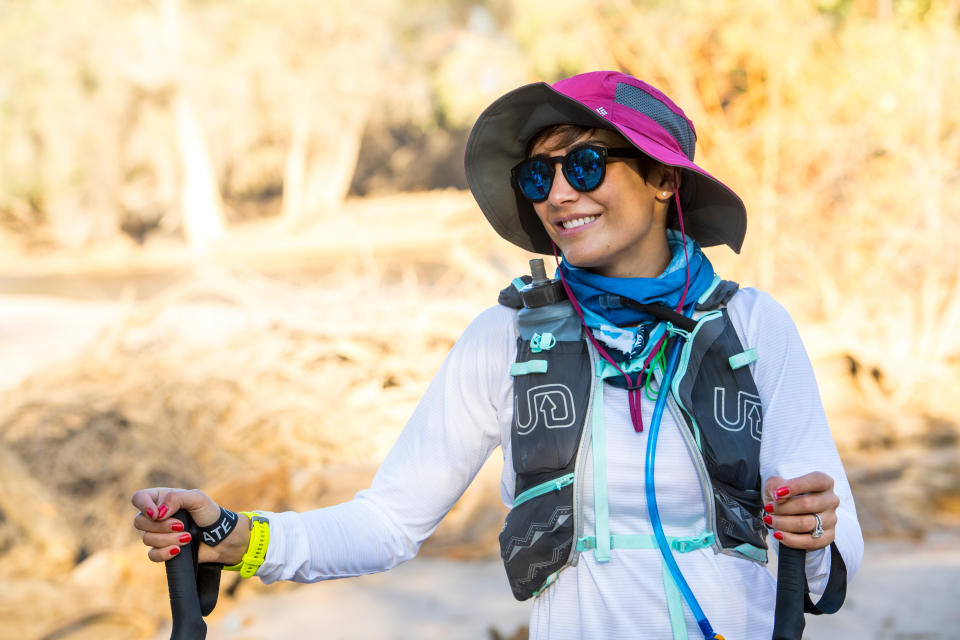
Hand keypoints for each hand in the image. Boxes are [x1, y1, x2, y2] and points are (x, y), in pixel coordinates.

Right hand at [131, 487, 248, 564]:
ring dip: (169, 539)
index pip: (138, 498)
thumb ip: (176, 498)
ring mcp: (158, 534)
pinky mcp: (162, 550)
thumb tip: (157, 513)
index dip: (142, 505)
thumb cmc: (210, 514)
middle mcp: (156, 516)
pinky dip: (164, 553)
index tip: (156, 514)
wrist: (221, 537)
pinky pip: (152, 554)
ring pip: (147, 539)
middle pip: (139, 521)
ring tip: (188, 537)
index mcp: (162, 499)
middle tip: (182, 525)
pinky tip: (178, 550)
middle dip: (161, 526)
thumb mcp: (197, 498)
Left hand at [762, 472, 838, 549]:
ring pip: (807, 524)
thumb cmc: (783, 494)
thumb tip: (778, 494)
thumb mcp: (776, 483)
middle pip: (808, 504)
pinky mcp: (828, 536)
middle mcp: (831, 500)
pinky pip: (811, 542)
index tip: (777, 494)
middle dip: (783, 508)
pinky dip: (791, 540)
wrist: (787, 512)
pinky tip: (778, 534)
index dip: (796, 486)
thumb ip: (776, 485)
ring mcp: (832, 519)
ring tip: (769, 520)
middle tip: (768, 509)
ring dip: (783, 523)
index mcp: (824, 482)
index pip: (816, 481)